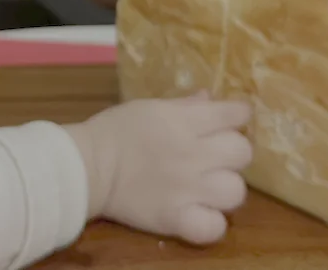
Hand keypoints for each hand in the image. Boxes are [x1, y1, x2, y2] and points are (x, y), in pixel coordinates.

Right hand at [64, 93, 251, 244]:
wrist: (86, 166)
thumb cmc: (115, 131)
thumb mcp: (150, 107)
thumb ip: (184, 105)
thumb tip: (210, 100)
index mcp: (184, 121)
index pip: (235, 114)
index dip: (238, 115)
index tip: (231, 119)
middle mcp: (192, 153)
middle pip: (242, 152)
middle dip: (233, 150)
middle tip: (216, 154)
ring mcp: (187, 189)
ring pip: (236, 190)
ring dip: (225, 186)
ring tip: (210, 185)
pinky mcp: (176, 218)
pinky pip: (214, 227)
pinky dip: (211, 222)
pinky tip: (201, 213)